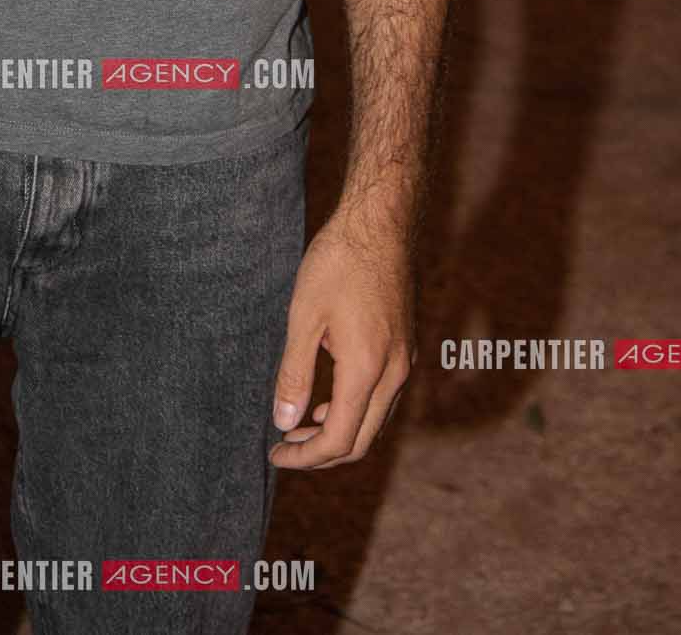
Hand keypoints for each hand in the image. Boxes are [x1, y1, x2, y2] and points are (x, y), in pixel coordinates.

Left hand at [268, 217, 414, 469]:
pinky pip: (383, 398)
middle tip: (285, 444)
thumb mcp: (304, 317)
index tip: (275, 453)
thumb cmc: (338, 262)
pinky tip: (328, 396)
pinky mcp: (405, 347)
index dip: (304, 456)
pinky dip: (355, 410)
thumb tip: (283, 422)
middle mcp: (394, 373)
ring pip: (375, 421)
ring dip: (339, 432)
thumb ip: (294, 374)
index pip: (339, 440)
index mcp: (366, 370)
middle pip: (361, 440)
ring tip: (299, 423)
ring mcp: (404, 360)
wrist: (380, 222)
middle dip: (321, 453)